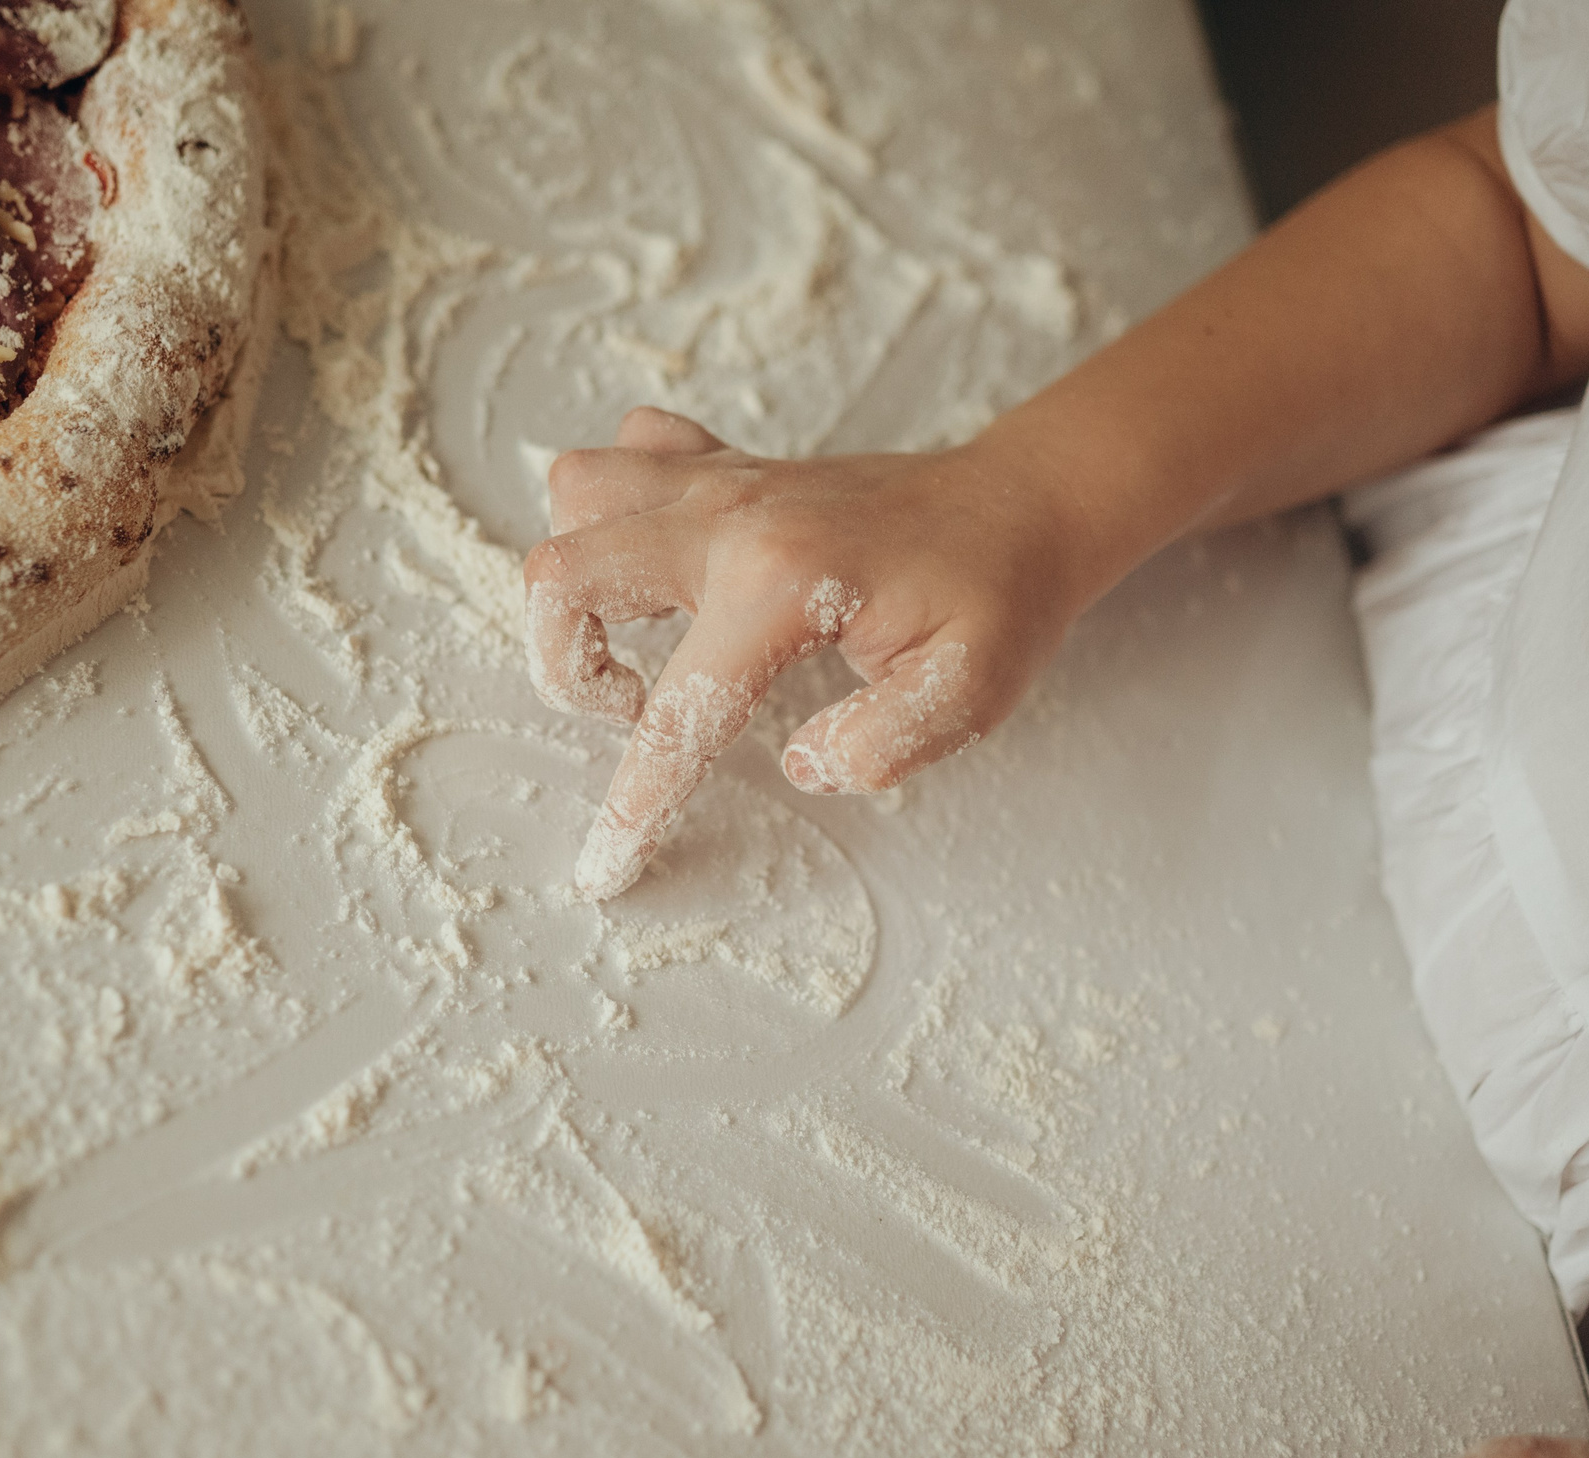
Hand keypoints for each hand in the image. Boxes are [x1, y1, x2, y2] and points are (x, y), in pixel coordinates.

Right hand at [523, 406, 1106, 898]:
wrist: (1024, 504)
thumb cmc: (998, 596)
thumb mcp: (969, 692)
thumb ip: (882, 744)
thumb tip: (804, 765)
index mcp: (783, 582)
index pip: (680, 712)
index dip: (636, 805)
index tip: (605, 868)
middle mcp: (732, 519)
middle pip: (564, 574)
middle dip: (569, 670)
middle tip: (633, 711)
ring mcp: (723, 481)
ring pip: (576, 500)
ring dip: (579, 581)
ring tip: (638, 638)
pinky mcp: (726, 466)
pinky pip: (624, 458)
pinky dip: (615, 511)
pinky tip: (661, 565)